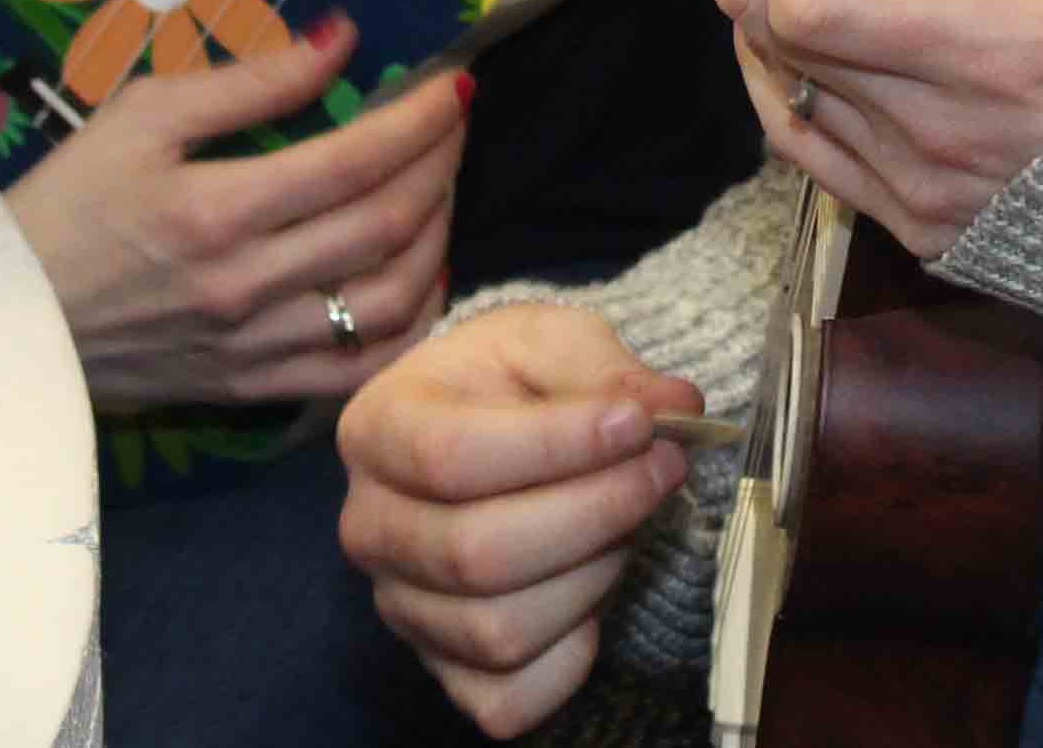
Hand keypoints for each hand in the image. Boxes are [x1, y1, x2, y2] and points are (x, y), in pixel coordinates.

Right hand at [2, 10, 466, 406]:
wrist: (4, 314)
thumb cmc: (67, 200)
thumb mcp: (140, 114)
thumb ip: (249, 81)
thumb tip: (342, 40)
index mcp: (215, 210)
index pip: (355, 161)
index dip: (419, 119)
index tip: (453, 83)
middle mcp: (245, 286)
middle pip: (385, 226)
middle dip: (440, 164)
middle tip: (453, 123)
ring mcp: (253, 347)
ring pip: (388, 302)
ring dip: (438, 238)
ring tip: (441, 190)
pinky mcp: (251, 390)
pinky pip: (360, 371)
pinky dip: (410, 325)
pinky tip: (422, 279)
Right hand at [336, 303, 699, 736]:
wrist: (485, 428)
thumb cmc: (508, 383)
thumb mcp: (549, 341)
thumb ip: (605, 368)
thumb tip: (672, 406)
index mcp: (375, 430)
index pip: (449, 457)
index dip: (557, 446)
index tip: (639, 423)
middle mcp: (370, 527)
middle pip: (476, 554)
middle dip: (595, 512)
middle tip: (664, 469)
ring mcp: (401, 607)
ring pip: (498, 631)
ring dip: (591, 577)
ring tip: (624, 523)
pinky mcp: (442, 668)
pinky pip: (507, 702)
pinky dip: (569, 660)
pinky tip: (592, 595)